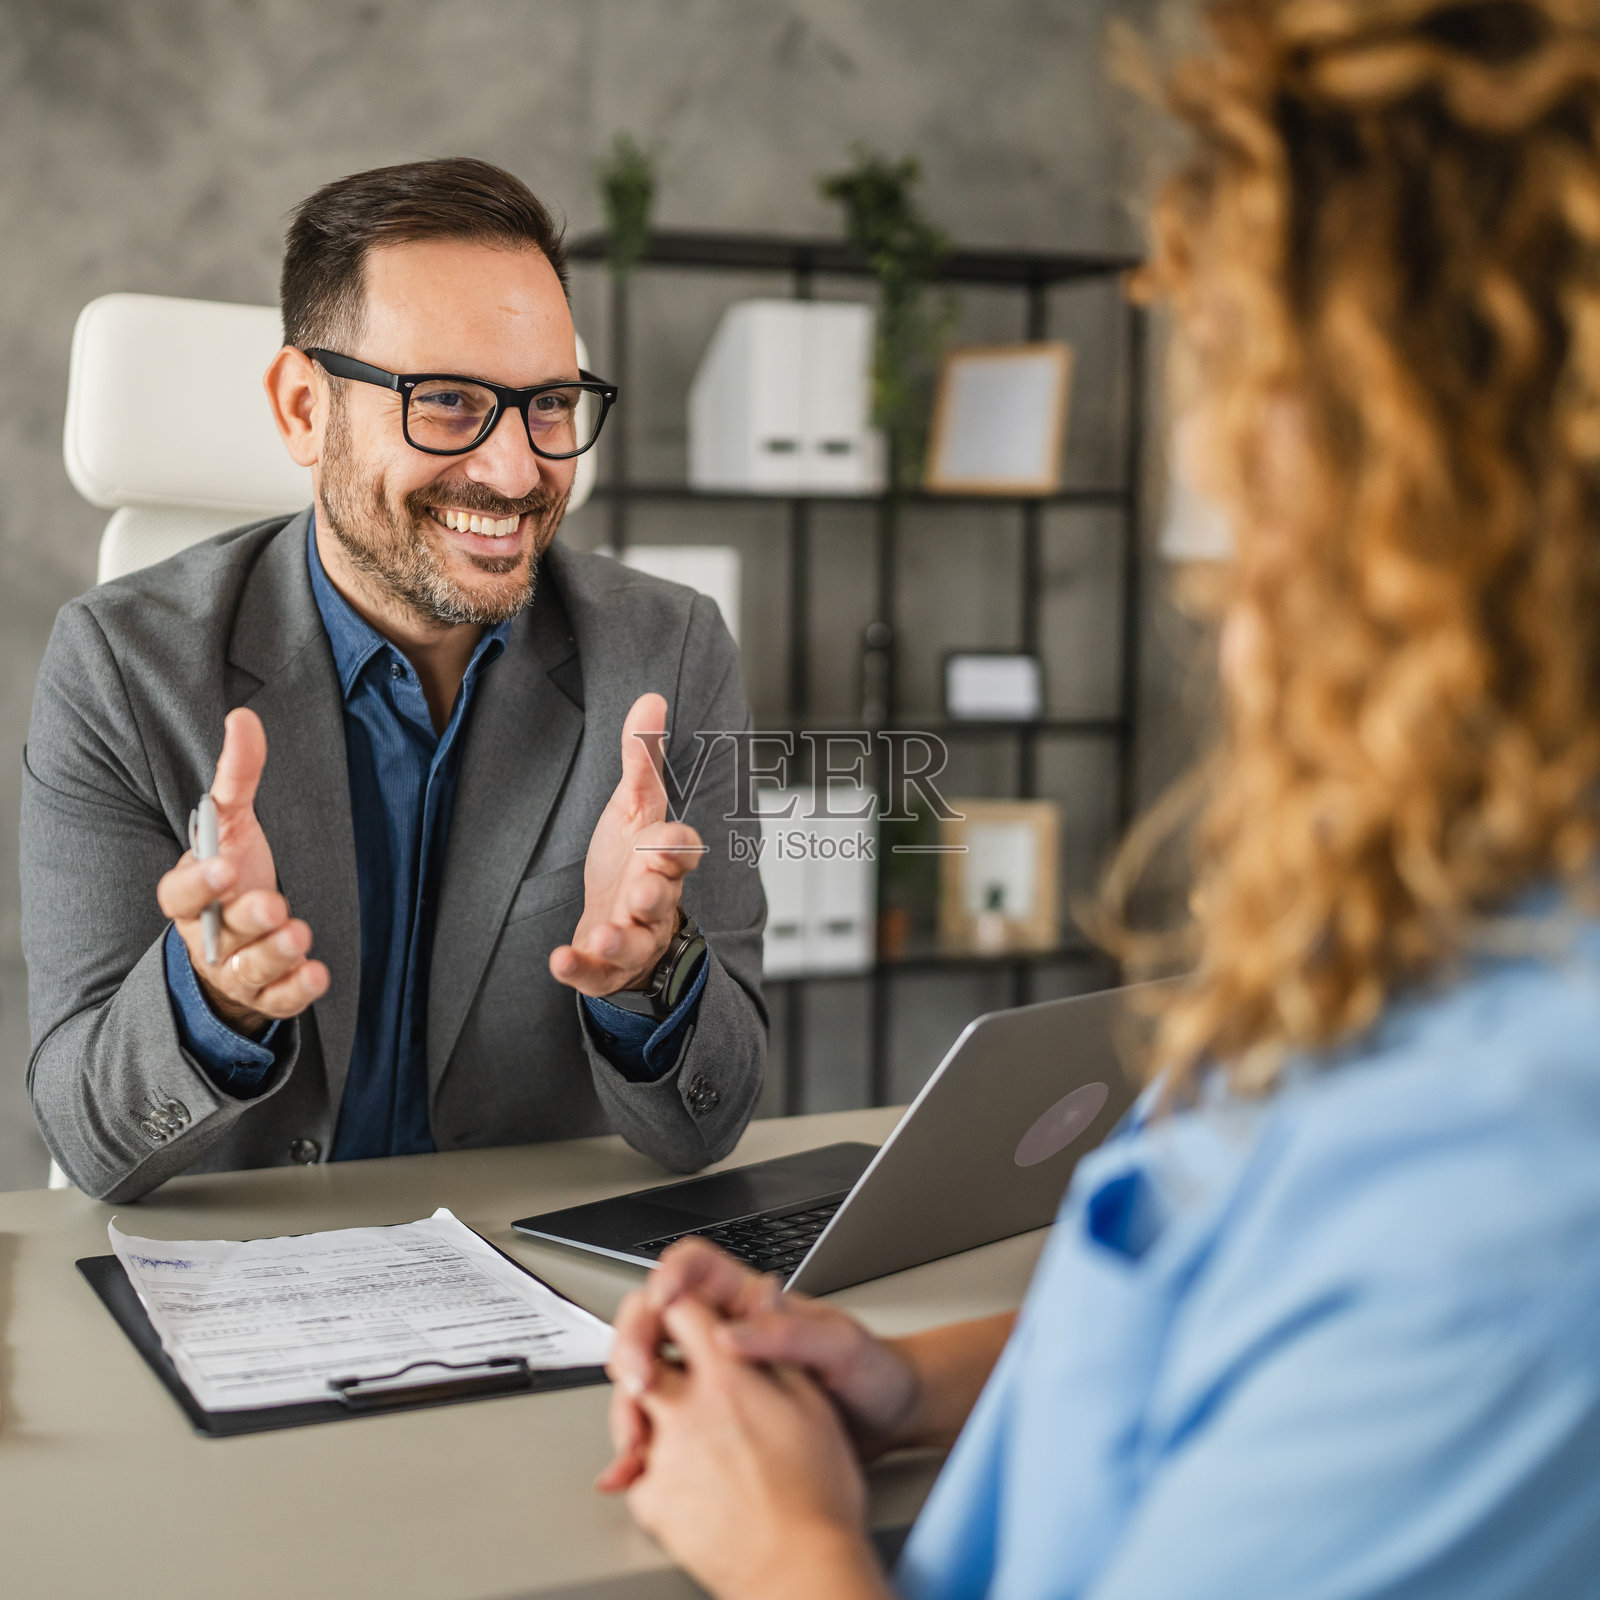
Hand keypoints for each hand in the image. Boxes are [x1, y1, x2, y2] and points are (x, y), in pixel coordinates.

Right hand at [155, 708, 328, 1035]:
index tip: (224, 867)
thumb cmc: (233, 875)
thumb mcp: (233, 825)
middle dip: (247, 919)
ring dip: (274, 953)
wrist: (235, 942)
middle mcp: (208, 936)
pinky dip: (296, 991)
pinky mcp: (265, 995)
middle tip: (273, 904)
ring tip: (299, 934)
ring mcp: (235, 970)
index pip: (178, 894)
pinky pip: (277, 1001)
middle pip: (222, 932)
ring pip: (249, 969)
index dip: (197, 884)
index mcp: (190, 896)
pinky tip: (316, 974)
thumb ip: (236, 777)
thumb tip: (243, 717)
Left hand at [550, 692, 703, 997]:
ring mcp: (633, 936)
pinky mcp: (606, 966)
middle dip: (653, 896)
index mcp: (664, 859)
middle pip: (662, 899)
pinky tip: (558, 961)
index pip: (681, 850)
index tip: (668, 841)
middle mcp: (654, 900)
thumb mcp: (635, 805)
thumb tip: (650, 698)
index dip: (678, 847)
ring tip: (602, 936)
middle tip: (641, 892)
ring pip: (635, 941)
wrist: (617, 920)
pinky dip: (579, 970)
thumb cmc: (631, 860)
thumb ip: (642, 757)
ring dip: (619, 940)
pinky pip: (597, 973)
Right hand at [598, 1238, 920, 1494]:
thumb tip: (731, 1333)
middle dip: (634, 1342)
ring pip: (653, 1371)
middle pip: (656, 1317)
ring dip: (631, 1399)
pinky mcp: (716, 1420)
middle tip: (638, 1378)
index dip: (671, 1275)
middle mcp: (727, 1333)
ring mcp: (718, 1378)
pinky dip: (646, 1446)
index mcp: (751, 1302)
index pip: (695, 1267)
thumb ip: (788, 1334)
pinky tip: (637, 1467)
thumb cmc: (874, 1373)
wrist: (891, 1425)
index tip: (662, 1302)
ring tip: (635, 1434)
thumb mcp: (840, 1345)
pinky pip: (668, 1422)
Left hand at [624, 1296, 886, 1599]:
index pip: (682, 1309)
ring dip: (649, 1412)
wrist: (802, 1571)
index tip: (681, 1313)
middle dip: (647, 1356)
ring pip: (636, 1413)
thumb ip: (777, 1342)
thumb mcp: (811, 1401)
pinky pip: (639, 1469)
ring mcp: (665, 1456)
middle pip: (642, 1358)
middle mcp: (687, 1409)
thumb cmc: (818, 1495)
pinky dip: (654, 1467)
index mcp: (727, 1375)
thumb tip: (764, 1291)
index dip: (679, 1303)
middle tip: (661, 1367)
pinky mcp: (653, 1501)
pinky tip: (686, 1475)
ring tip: (683, 1430)